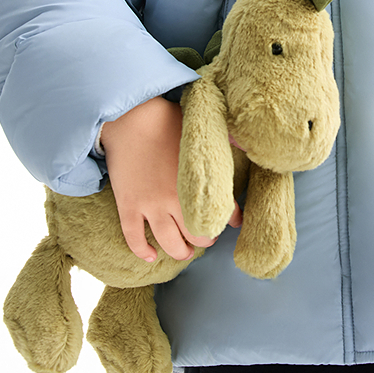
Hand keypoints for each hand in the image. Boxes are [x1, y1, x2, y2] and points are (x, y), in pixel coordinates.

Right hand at [101, 96, 242, 262]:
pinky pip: (134, 237)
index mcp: (198, 182)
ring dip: (180, 252)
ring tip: (185, 252)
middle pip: (197, 234)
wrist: (129, 117)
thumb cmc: (167, 119)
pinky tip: (150, 255)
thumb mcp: (202, 132)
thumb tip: (245, 143)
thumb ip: (224, 143)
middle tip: (207, 237)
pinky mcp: (128, 205)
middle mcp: (175, 199)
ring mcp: (149, 205)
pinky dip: (142, 250)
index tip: (232, 222)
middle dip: (205, 239)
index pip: (223, 211)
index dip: (230, 220)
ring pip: (169, 242)